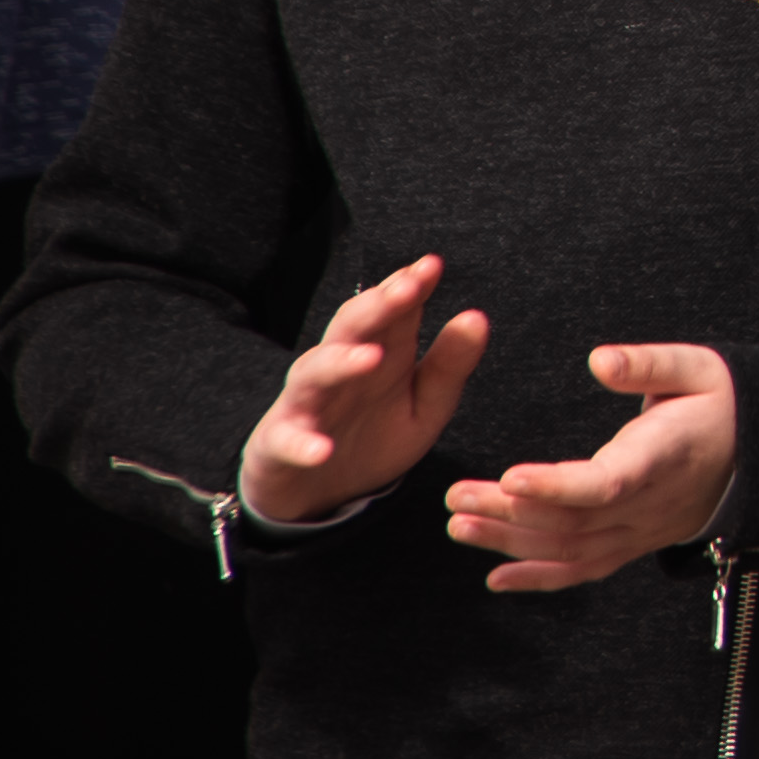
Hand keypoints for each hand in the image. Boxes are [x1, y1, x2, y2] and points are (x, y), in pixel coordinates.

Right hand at [240, 255, 487, 523]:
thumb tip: (477, 317)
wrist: (321, 492)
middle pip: (353, 327)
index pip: (394, 310)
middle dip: (378, 305)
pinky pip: (287, 440)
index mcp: (382, 352)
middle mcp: (340, 368)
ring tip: (371, 358)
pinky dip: (302, 443)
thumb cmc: (377, 436)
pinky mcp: (281, 443)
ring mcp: (307, 403)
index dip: (410, 286)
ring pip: (316, 372)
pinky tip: (322, 449)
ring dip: (341, 362)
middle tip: (406, 288)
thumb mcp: (427, 405)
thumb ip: (450, 365)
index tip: (432, 265)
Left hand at [441, 342, 734, 589]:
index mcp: (663, 458)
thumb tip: (599, 360)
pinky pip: (584, 570)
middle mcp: (648, 504)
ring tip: (459, 525)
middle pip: (571, 522)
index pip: (605, 484)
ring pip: (569, 549)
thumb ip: (648, 364)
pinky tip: (496, 578)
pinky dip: (539, 578)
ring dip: (510, 543)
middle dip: (508, 514)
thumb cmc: (723, 401)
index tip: (509, 478)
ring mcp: (640, 531)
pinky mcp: (634, 543)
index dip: (556, 487)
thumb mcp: (698, 367)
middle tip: (455, 496)